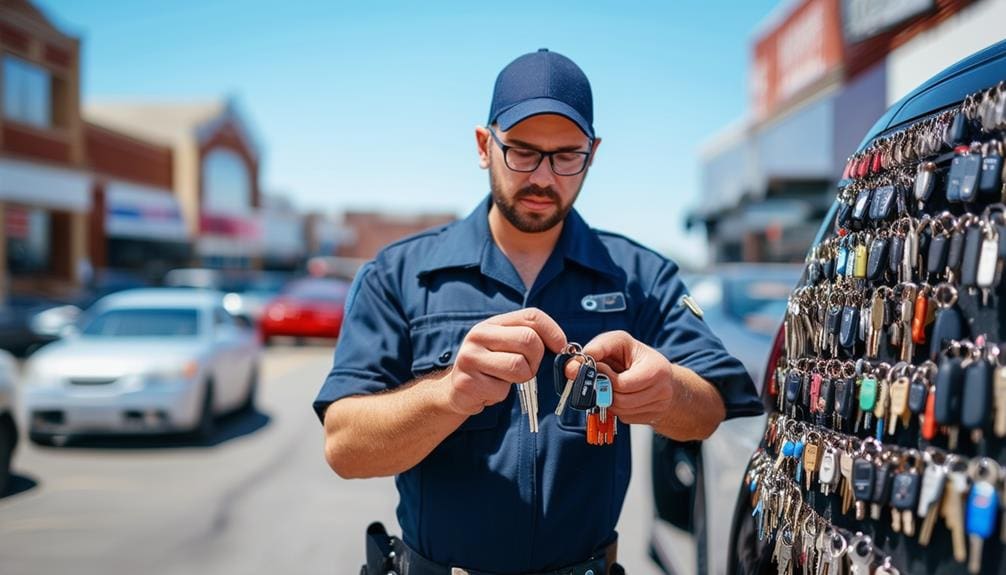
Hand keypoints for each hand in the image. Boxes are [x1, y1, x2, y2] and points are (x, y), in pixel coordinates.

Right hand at [444, 308, 565, 414]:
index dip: (553, 331)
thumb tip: (564, 347)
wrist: (456, 390)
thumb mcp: (507, 347)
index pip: (531, 316)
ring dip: (521, 379)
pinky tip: (489, 389)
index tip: (560, 347)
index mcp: (493, 323)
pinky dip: (501, 394)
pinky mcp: (467, 381)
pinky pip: (502, 390)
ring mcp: (470, 357)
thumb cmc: (491, 368)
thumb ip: (530, 340)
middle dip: (536, 360)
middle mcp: (479, 335)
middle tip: (527, 369)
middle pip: (529, 340)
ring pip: (518, 366)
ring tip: (506, 380)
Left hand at [567, 330, 676, 424]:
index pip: (622, 384)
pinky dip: (617, 408)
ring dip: (608, 400)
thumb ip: (598, 348)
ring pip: (621, 411)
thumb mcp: (618, 342)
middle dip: (604, 390)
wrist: (657, 372)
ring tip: (610, 386)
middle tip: (600, 379)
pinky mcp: (652, 416)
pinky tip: (620, 395)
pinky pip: (625, 418)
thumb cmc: (634, 355)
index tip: (599, 367)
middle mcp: (662, 389)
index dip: (605, 377)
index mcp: (656, 368)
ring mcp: (659, 405)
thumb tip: (573, 366)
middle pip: (621, 401)